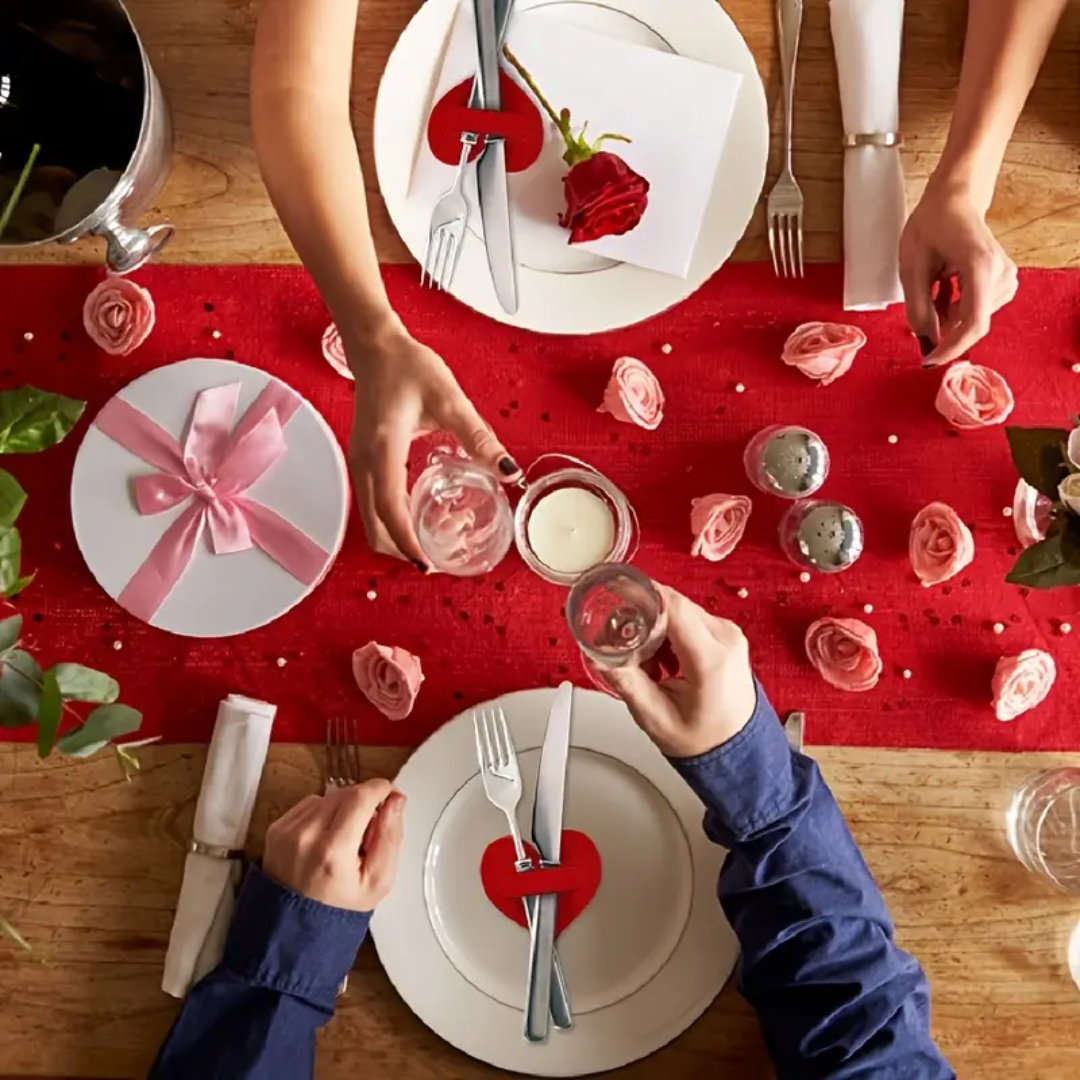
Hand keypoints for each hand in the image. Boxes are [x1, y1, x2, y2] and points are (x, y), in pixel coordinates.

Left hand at [263, 780, 404, 911]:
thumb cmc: (337, 908)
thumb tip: (395, 802)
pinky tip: (325, 837)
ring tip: (345, 839)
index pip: (361, 797)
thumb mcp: (378, 881)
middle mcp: (306, 837)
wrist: (295, 927)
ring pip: (328, 796)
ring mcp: (287, 832)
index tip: (389, 793)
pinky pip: (309, 804)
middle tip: (368, 829)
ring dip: (343, 807)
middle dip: (363, 802)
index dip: (380, 789)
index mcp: (333, 852)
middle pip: (345, 793)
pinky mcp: (277, 829)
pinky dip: (323, 813)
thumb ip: (390, 837)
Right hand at [345, 323, 520, 566]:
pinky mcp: (363, 462)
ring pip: (370, 519)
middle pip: (374, 525)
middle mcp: (364, 462)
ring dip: (398, 536)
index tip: (428, 563)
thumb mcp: (450, 399)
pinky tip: (422, 515)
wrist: (375, 347)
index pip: (390, 508)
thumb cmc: (407, 366)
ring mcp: (359, 463)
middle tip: (439, 556)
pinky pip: (372, 504)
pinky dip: (393, 520)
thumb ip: (478, 436)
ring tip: (436, 538)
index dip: (408, 541)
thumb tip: (509, 469)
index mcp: (383, 448)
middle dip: (404, 548)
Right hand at [604, 587, 756, 758]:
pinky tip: (664, 660)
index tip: (614, 588)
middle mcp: (725, 639)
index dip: (640, 592)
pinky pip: (690, 618)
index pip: (672, 606)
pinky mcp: (726, 634)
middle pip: (673, 605)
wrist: (737, 749)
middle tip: (625, 644)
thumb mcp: (655, 716)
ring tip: (650, 663)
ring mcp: (729, 634)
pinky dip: (670, 632)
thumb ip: (625, 681)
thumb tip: (598, 655)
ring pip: (679, 609)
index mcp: (711, 659)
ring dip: (656, 627)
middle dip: (643, 617)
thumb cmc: (705, 739)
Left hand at [899, 182, 1017, 366]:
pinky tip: (944, 288)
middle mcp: (1001, 273)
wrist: (954, 200)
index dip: (951, 348)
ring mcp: (1007, 277)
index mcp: (981, 266)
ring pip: (973, 318)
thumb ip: (918, 307)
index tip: (928, 361)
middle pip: (972, 323)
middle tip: (920, 311)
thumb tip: (925, 341)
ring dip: (947, 316)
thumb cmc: (931, 226)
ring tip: (933, 287)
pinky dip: (955, 308)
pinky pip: (977, 309)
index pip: (973, 323)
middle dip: (943, 328)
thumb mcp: (912, 267)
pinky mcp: (1004, 280)